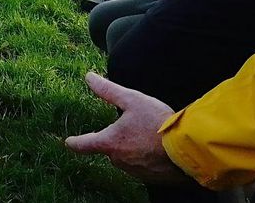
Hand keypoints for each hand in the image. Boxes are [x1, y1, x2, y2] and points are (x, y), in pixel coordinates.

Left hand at [65, 72, 188, 183]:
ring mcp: (134, 171)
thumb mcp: (131, 99)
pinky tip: (158, 147)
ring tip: (149, 134)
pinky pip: (141, 165)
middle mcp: (118, 160)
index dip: (74, 142)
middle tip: (134, 125)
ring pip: (125, 157)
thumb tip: (88, 77)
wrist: (186, 148)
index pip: (84, 144)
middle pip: (109, 148)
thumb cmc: (157, 122)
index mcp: (109, 142)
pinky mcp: (150, 178)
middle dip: (117, 138)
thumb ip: (108, 90)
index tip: (68, 142)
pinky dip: (145, 157)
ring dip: (132, 147)